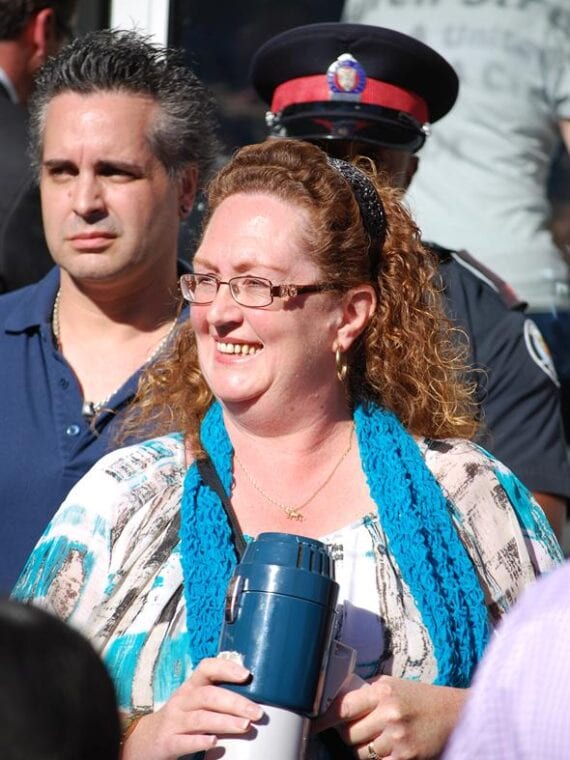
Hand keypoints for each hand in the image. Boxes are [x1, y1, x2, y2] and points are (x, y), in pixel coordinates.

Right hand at [121, 657, 263, 759]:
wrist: (143, 740)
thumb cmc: (179, 719)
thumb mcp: (194, 702)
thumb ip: (216, 697)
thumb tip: (253, 697)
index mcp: (190, 687)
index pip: (206, 668)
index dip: (226, 668)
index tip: (246, 674)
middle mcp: (182, 700)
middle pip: (209, 695)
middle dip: (235, 702)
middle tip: (256, 712)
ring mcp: (173, 721)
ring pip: (200, 718)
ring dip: (224, 722)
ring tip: (245, 726)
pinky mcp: (167, 742)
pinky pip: (184, 741)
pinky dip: (199, 741)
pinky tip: (214, 742)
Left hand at [314, 675, 466, 759]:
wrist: (454, 713)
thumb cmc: (420, 698)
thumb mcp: (392, 685)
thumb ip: (366, 693)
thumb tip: (336, 704)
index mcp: (383, 692)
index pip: (342, 707)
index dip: (323, 719)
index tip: (313, 725)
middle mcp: (389, 714)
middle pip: (349, 735)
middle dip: (350, 734)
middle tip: (360, 728)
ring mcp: (398, 739)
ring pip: (361, 754)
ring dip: (364, 749)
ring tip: (379, 737)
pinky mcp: (407, 758)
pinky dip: (378, 759)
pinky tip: (386, 749)